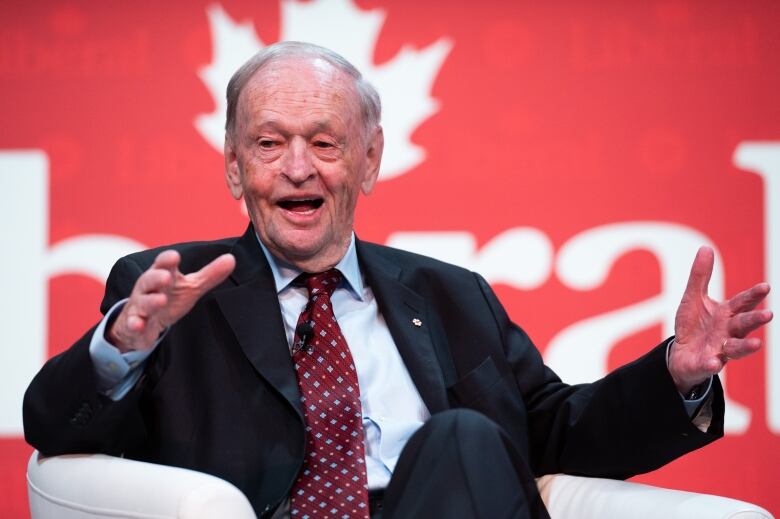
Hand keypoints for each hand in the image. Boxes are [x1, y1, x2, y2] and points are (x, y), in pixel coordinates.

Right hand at [108, 250, 235, 352]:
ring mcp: (140, 306)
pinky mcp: (136, 324)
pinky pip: (133, 324)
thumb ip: (210, 274)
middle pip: (148, 280)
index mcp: (162, 275)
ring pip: (142, 302)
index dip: (167, 260)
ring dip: (150, 301)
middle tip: (166, 276)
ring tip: (160, 300)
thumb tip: (231, 259)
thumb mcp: (191, 286)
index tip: (174, 256)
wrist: (143, 322)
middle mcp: (148, 288)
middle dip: (156, 277)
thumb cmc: (169, 297)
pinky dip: (135, 324)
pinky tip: (138, 325)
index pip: (163, 264)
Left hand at [670, 246, 771, 393]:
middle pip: (744, 325)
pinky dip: (712, 364)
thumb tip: (706, 248)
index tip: (765, 287)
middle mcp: (728, 332)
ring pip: (735, 349)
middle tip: (767, 314)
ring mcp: (719, 350)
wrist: (680, 355)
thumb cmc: (693, 325)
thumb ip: (700, 276)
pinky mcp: (705, 364)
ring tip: (756, 344)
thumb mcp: (693, 298)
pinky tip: (713, 362)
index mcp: (726, 314)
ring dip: (746, 347)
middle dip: (755, 320)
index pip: (742, 303)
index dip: (753, 295)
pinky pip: (710, 365)